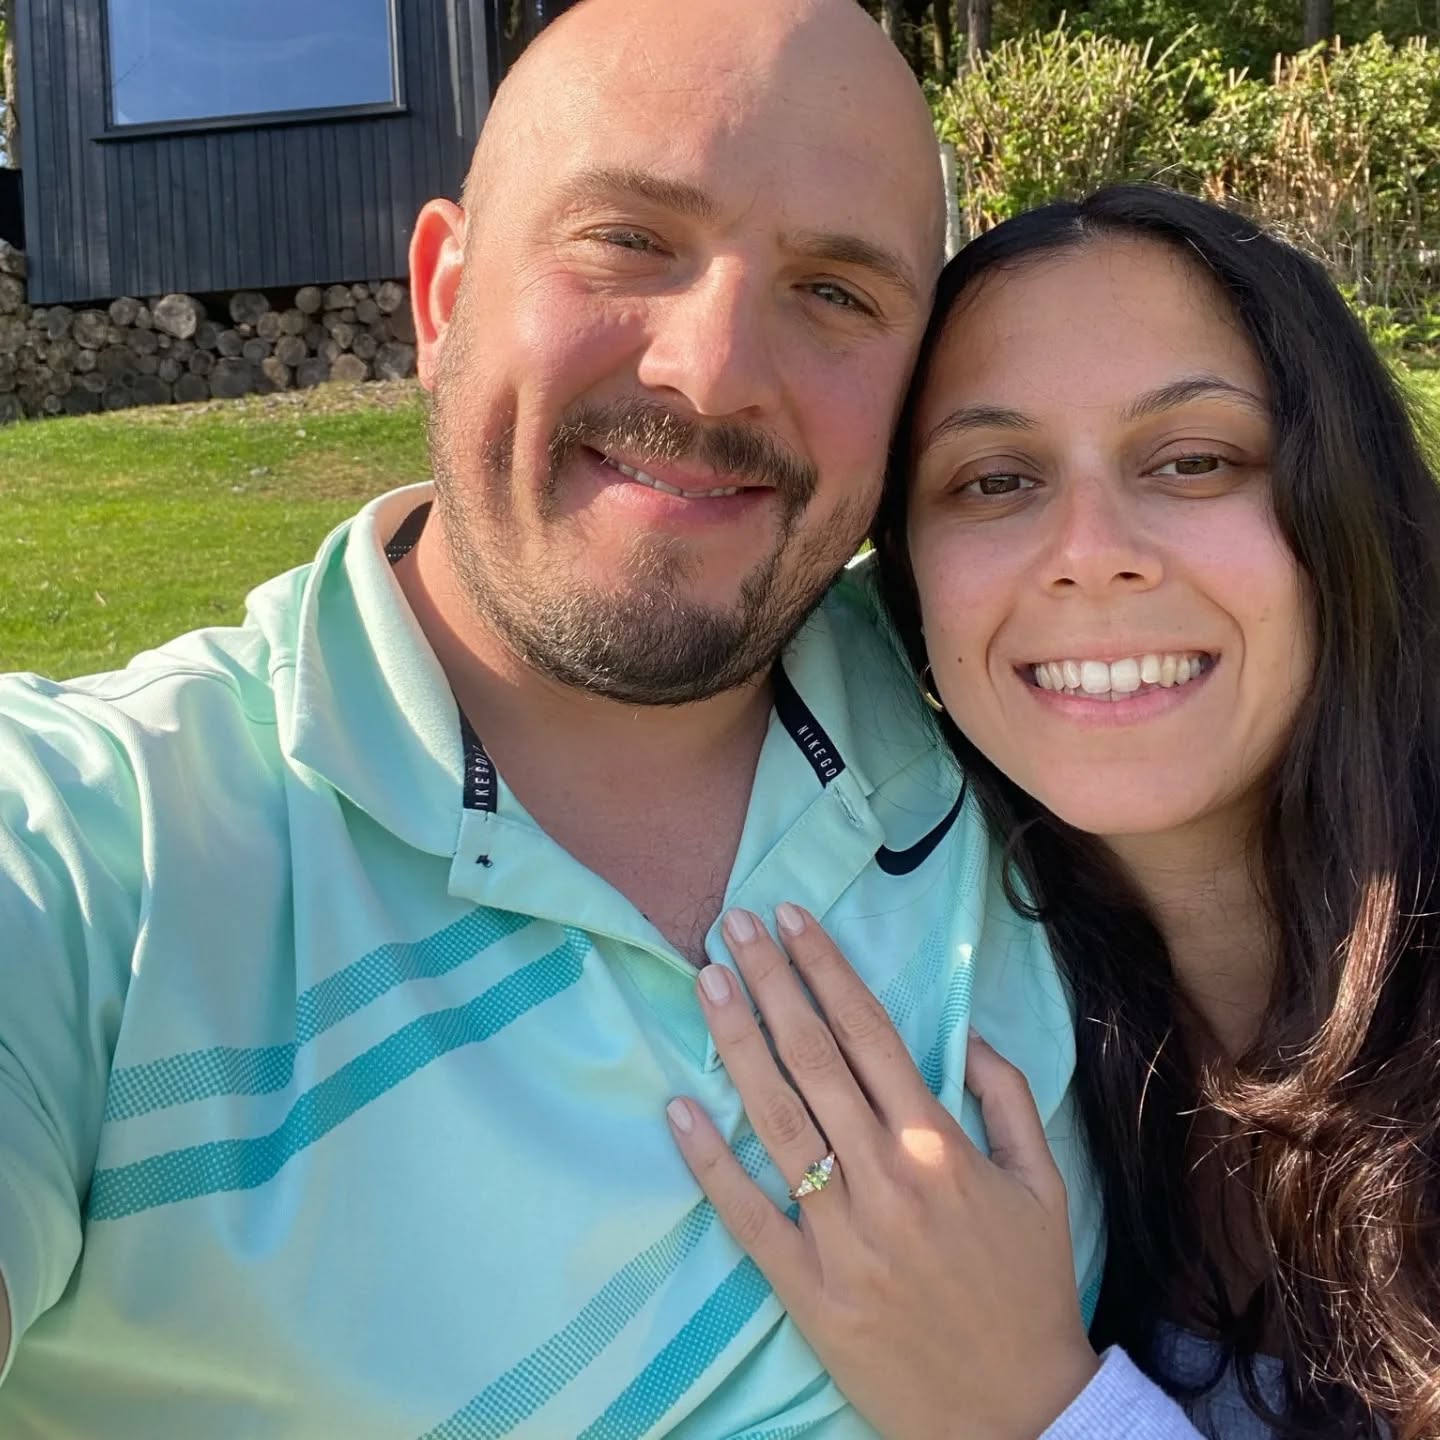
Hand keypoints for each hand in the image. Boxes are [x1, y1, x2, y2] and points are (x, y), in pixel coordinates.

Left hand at [666, 904, 1098, 1439]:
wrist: (1016, 1417)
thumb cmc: (1030, 1289)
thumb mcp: (1046, 1185)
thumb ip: (1011, 1099)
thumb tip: (967, 1033)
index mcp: (941, 1146)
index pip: (869, 1033)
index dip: (826, 969)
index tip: (793, 919)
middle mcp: (885, 1179)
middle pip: (813, 1059)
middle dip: (770, 982)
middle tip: (732, 925)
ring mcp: (841, 1235)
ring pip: (775, 1120)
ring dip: (736, 1043)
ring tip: (705, 981)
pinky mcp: (807, 1289)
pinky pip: (748, 1216)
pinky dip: (710, 1162)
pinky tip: (679, 1109)